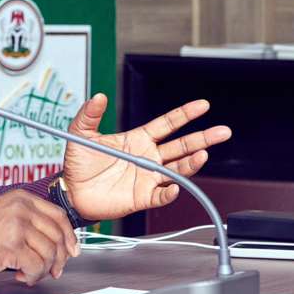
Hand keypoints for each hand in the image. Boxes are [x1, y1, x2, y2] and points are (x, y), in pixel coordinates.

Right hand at [0, 190, 79, 285]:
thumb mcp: (4, 214)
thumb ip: (28, 220)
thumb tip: (55, 241)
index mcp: (21, 198)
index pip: (58, 215)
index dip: (69, 236)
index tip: (72, 250)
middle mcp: (21, 208)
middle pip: (58, 236)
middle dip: (59, 258)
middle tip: (53, 270)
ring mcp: (17, 225)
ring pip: (50, 253)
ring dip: (43, 269)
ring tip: (30, 273)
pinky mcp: (12, 245)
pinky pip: (37, 266)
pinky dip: (32, 276)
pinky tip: (21, 276)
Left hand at [61, 94, 231, 221]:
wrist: (71, 191)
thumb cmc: (78, 163)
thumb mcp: (81, 133)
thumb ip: (89, 114)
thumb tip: (98, 96)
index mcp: (138, 139)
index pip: (167, 124)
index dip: (185, 115)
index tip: (203, 106)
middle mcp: (148, 157)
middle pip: (181, 146)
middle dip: (202, 138)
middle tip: (223, 131)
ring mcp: (147, 177)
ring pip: (177, 170)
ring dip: (191, 163)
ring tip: (203, 155)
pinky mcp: (142, 197)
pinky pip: (161, 195)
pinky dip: (169, 193)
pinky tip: (174, 187)